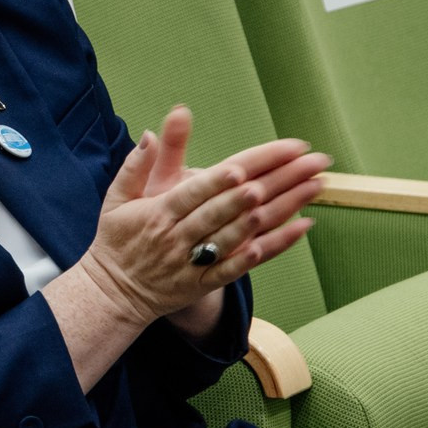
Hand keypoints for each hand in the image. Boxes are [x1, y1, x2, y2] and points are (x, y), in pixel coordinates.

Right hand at [73, 107, 325, 333]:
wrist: (113, 294)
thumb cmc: (117, 240)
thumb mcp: (116, 198)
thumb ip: (136, 164)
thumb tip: (151, 132)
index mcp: (159, 212)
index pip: (196, 192)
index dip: (222, 180)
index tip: (250, 166)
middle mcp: (180, 236)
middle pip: (229, 208)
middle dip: (271, 182)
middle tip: (305, 161)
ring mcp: (196, 261)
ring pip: (243, 234)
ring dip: (282, 209)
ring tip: (313, 185)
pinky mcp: (208, 281)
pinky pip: (247, 263)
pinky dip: (275, 246)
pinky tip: (302, 226)